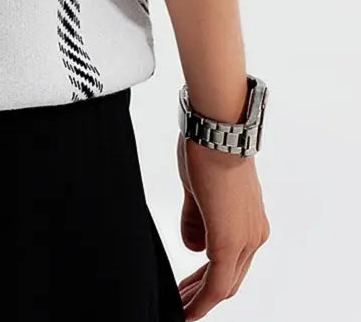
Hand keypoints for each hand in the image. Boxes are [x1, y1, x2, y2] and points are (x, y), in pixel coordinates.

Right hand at [175, 134, 269, 317]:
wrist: (218, 129)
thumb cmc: (208, 147)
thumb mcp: (198, 190)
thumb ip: (197, 220)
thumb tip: (193, 248)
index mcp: (249, 221)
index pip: (231, 263)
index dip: (209, 283)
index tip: (191, 292)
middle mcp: (254, 235)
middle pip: (229, 279)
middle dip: (202, 294)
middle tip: (181, 303)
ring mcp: (246, 239)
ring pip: (224, 283)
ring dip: (199, 297)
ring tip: (179, 306)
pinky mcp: (230, 242)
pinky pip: (218, 282)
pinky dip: (202, 298)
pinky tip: (185, 307)